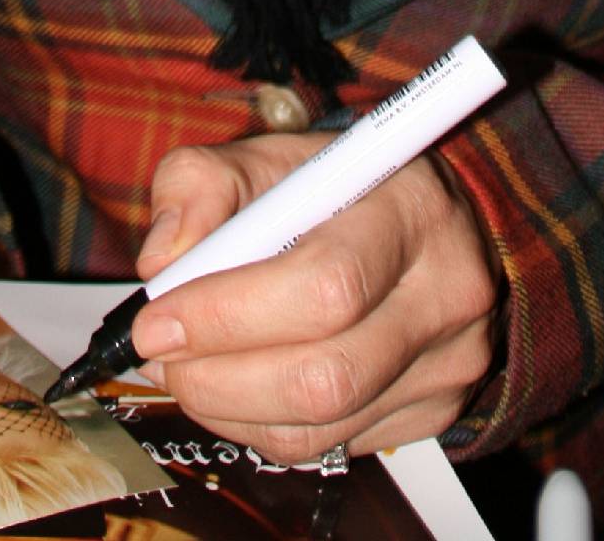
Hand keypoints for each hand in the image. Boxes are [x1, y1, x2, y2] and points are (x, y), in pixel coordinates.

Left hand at [128, 133, 501, 462]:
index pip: (325, 287)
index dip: (227, 315)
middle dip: (217, 377)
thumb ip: (199, 187)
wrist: (422, 222)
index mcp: (409, 209)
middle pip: (324, 377)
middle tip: (159, 356)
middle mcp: (446, 293)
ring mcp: (448, 363)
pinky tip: (233, 388)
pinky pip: (326, 447)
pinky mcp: (434, 412)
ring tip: (185, 370)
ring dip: (227, 409)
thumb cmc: (332, 187)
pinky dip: (259, 427)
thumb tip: (162, 263)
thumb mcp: (263, 156)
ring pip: (319, 427)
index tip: (155, 319)